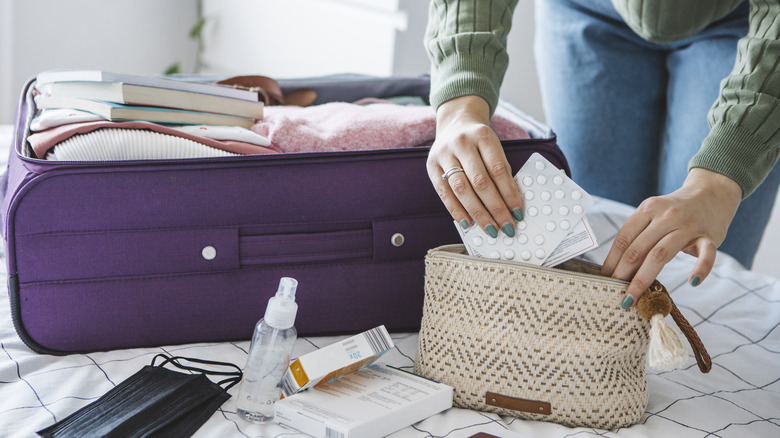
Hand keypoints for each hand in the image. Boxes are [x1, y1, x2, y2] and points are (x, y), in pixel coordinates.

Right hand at [427, 95, 523, 237]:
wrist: (455, 122)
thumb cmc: (478, 140)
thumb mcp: (494, 146)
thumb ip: (501, 171)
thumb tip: (510, 204)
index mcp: (482, 136)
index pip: (498, 169)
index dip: (509, 194)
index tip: (518, 212)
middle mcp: (461, 143)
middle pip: (480, 181)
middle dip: (495, 208)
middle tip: (506, 226)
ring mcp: (444, 154)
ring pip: (461, 189)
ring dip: (477, 213)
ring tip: (490, 228)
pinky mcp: (431, 165)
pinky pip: (444, 192)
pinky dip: (456, 210)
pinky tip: (467, 223)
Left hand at [601, 168, 742, 308]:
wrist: (712, 192)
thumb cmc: (675, 211)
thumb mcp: (654, 215)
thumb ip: (639, 236)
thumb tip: (617, 268)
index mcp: (647, 210)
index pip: (624, 239)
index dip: (612, 262)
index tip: (604, 280)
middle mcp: (666, 216)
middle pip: (639, 249)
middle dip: (623, 275)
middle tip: (616, 295)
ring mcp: (688, 226)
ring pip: (661, 254)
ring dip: (644, 279)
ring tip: (634, 298)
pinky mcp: (710, 236)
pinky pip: (707, 253)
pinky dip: (701, 268)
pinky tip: (692, 282)